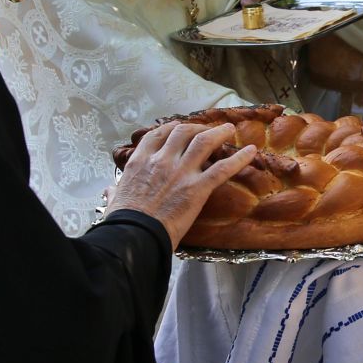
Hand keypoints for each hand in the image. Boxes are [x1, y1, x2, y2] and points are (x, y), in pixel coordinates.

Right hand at [108, 123, 257, 246]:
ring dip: (219, 133)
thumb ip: (114, 192)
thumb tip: (111, 191)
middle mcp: (161, 160)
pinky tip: (251, 152)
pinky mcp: (197, 188)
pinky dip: (239, 159)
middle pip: (183, 132)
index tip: (180, 128)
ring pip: (204, 142)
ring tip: (229, 129)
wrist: (134, 235)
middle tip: (207, 129)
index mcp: (141, 161)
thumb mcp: (114, 201)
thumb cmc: (122, 221)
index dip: (171, 128)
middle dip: (196, 127)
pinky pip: (222, 168)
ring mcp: (181, 172)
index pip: (158, 135)